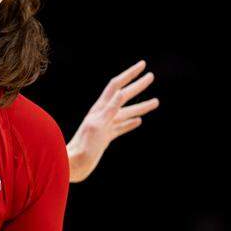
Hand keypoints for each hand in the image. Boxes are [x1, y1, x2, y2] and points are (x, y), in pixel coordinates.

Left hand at [67, 60, 158, 182]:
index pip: (117, 86)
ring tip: (156, 102)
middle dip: (138, 86)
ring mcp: (105, 126)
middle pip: (124, 96)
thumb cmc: (84, 147)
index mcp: (100, 109)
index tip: (143, 64)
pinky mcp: (105, 138)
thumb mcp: (98, 126)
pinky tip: (138, 121)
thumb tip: (121, 93)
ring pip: (126, 113)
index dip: (130, 74)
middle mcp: (102, 115)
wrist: (74, 165)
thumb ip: (109, 110)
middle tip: (151, 76)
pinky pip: (121, 128)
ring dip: (140, 106)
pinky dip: (130, 123)